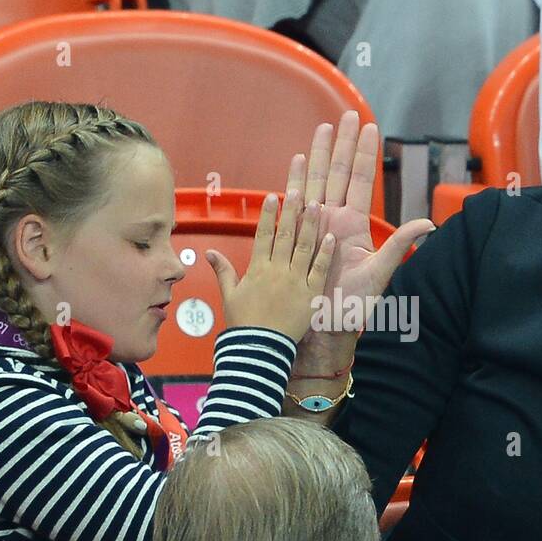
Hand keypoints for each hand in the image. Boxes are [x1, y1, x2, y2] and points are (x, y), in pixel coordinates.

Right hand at [206, 190, 333, 341]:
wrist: (260, 349)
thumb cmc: (243, 324)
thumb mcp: (229, 295)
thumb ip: (223, 271)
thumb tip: (210, 252)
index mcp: (257, 269)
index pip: (263, 235)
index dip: (268, 214)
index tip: (273, 196)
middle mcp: (277, 271)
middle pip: (285, 235)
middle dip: (291, 211)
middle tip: (297, 190)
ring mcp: (295, 282)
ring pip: (304, 247)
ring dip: (311, 225)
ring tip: (317, 204)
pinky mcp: (311, 295)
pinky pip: (319, 270)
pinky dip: (326, 253)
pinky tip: (331, 236)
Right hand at [290, 111, 435, 357]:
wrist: (326, 329)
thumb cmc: (353, 307)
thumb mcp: (381, 273)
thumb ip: (400, 244)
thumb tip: (429, 223)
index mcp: (355, 225)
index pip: (360, 180)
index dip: (364, 153)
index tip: (368, 126)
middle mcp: (335, 220)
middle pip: (338, 172)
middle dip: (341, 143)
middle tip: (345, 114)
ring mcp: (315, 227)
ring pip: (316, 181)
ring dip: (318, 154)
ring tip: (322, 128)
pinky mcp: (298, 237)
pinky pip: (295, 204)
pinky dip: (294, 181)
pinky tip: (295, 161)